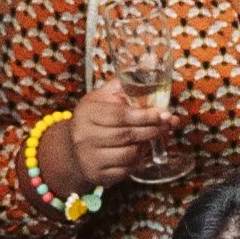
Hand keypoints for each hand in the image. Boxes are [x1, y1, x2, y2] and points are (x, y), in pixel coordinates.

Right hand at [54, 79, 173, 190]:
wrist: (71, 149)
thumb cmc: (94, 119)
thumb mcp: (102, 97)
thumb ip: (126, 82)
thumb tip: (151, 62)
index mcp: (87, 113)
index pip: (120, 115)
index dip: (145, 115)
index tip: (163, 113)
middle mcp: (85, 137)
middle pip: (127, 135)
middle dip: (152, 130)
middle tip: (167, 125)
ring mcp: (90, 158)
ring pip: (129, 155)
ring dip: (147, 146)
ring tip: (155, 137)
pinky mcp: (97, 176)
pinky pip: (126, 171)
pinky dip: (139, 162)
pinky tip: (144, 152)